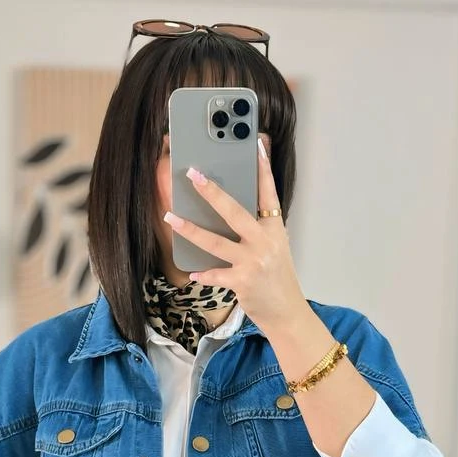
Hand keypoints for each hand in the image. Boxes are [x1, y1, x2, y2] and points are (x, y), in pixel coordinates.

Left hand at [162, 138, 308, 336]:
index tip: (254, 145)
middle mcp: (265, 241)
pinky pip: (216, 274)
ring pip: (216, 242)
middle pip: (234, 211)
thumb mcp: (274, 247)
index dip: (262, 168)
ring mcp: (254, 261)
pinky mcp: (243, 282)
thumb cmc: (276, 278)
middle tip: (193, 174)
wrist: (287, 312)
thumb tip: (228, 209)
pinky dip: (203, 274)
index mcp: (274, 228)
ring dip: (190, 229)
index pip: (268, 192)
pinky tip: (192, 273)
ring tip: (170, 217)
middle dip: (212, 192)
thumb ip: (257, 227)